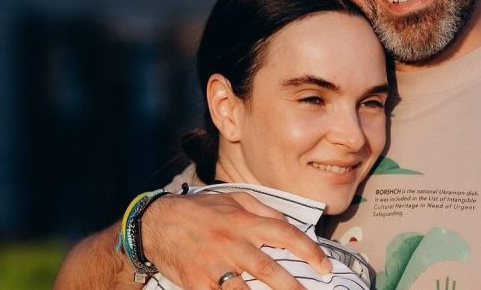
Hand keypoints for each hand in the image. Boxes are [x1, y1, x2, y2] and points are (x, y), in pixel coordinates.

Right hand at [140, 192, 331, 289]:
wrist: (156, 222)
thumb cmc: (199, 210)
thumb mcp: (234, 198)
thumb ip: (263, 209)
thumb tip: (287, 222)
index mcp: (244, 222)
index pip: (285, 234)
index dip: (309, 251)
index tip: (324, 266)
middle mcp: (232, 243)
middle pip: (268, 268)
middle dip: (292, 286)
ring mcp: (214, 265)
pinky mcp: (196, 283)